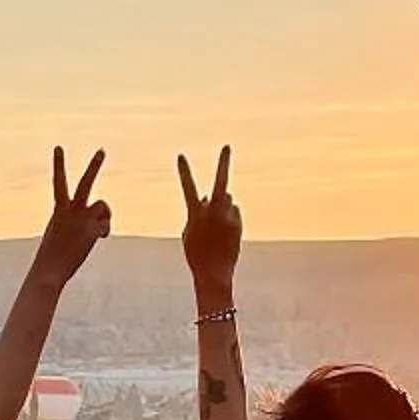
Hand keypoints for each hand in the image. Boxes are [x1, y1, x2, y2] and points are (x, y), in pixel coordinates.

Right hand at [30, 147, 110, 292]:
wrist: (49, 270)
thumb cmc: (52, 258)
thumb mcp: (59, 236)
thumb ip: (75, 225)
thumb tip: (96, 227)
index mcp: (58, 210)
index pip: (58, 182)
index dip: (59, 164)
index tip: (58, 147)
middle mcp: (71, 210)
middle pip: (85, 183)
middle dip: (94, 166)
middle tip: (102, 150)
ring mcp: (83, 219)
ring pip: (103, 204)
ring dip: (104, 213)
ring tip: (97, 227)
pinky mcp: (93, 230)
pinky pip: (106, 225)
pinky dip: (104, 232)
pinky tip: (96, 240)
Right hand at [178, 145, 240, 300]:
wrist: (213, 273)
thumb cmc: (196, 254)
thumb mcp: (189, 232)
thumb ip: (197, 212)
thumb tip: (208, 197)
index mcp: (195, 214)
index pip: (188, 187)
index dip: (184, 171)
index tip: (180, 155)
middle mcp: (213, 212)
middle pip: (220, 183)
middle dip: (223, 163)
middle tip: (227, 147)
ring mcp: (228, 217)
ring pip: (227, 202)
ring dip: (222, 208)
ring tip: (216, 230)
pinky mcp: (238, 224)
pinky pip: (233, 214)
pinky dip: (229, 220)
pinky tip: (224, 236)